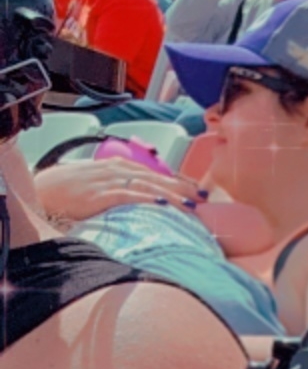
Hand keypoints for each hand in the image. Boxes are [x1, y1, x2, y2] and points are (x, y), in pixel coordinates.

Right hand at [35, 162, 198, 224]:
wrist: (42, 191)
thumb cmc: (69, 190)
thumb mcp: (97, 183)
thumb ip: (119, 187)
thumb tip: (141, 199)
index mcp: (117, 165)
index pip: (154, 171)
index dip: (178, 180)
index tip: (197, 189)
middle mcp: (116, 170)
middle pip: (156, 176)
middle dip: (182, 186)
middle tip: (204, 196)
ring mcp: (107, 181)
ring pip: (147, 185)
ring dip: (172, 193)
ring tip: (192, 203)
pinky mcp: (99, 195)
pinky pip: (127, 195)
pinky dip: (146, 198)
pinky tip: (161, 202)